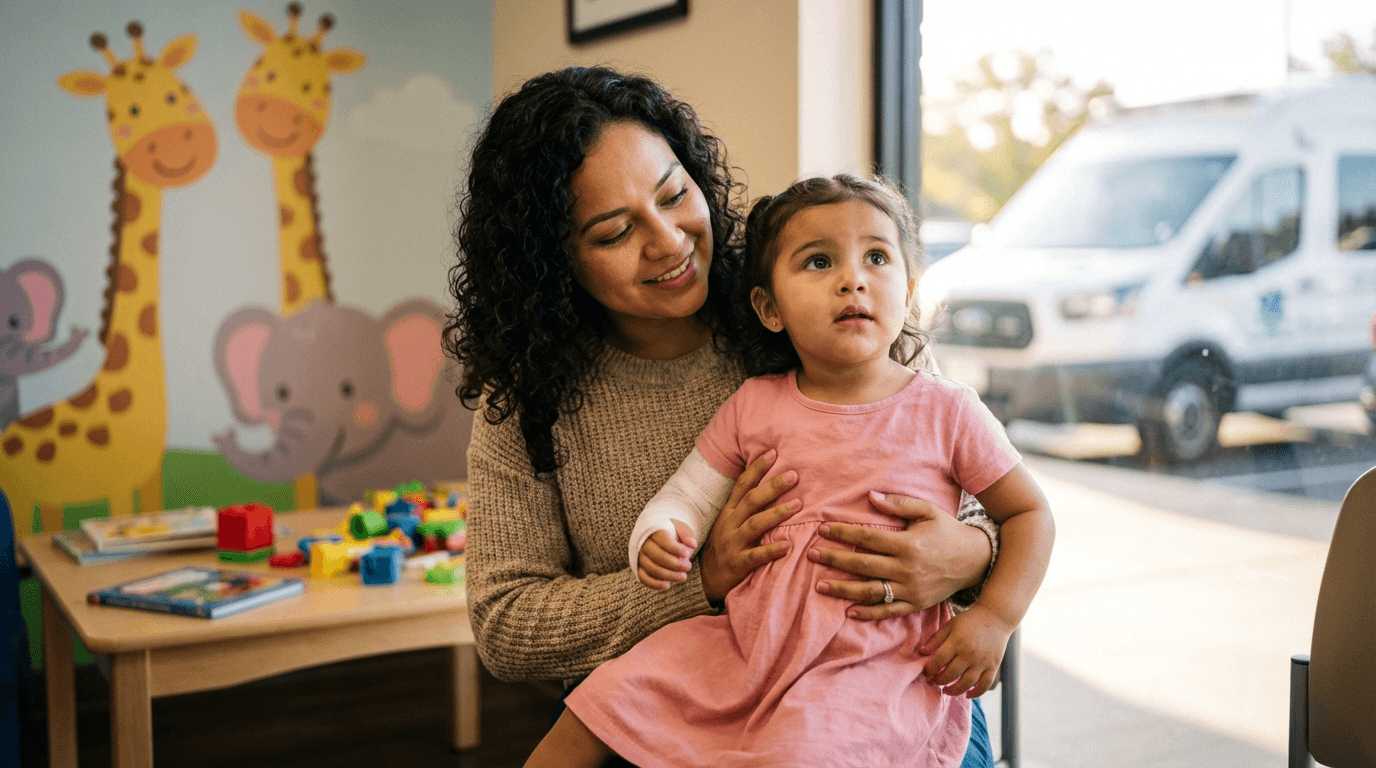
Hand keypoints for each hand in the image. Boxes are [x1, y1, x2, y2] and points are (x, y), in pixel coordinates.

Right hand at [637, 520, 696, 589]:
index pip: (663, 539)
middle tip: (688, 567)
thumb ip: (687, 534)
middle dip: (675, 564)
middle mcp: (644, 543)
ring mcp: (640, 556)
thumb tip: (692, 545)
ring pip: (651, 568)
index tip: (687, 554)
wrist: (658, 537)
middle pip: (657, 556)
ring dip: (669, 575)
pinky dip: (655, 584)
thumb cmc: (672, 532)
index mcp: (654, 531)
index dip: (675, 548)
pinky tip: (667, 585)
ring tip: (683, 577)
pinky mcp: (639, 567)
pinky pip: (643, 578)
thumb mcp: (680, 529)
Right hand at [699, 450, 800, 601]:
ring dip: (776, 513)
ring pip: (754, 525)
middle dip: (772, 486)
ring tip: (797, 504)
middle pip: (751, 501)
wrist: (707, 581)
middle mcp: (729, 525)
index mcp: (728, 512)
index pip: (742, 485)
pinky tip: (787, 545)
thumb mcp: (729, 523)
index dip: (757, 469)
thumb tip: (770, 484)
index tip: (773, 453)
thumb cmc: (725, 547)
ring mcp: (732, 544)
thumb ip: (746, 507)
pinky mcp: (737, 564)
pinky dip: (771, 550)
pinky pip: (755, 556)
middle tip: (793, 475)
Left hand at [809, 491, 991, 619]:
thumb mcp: (927, 512)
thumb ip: (899, 504)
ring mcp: (911, 590)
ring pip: (870, 592)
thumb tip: (870, 496)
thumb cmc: (948, 531)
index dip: (843, 533)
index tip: (823, 529)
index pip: (867, 538)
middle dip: (834, 560)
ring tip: (820, 586)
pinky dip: (868, 613)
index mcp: (908, 544)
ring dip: (843, 590)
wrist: (976, 560)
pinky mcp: (915, 604)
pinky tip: (848, 611)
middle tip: (812, 555)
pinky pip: (888, 611)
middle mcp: (907, 569)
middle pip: (862, 565)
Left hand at [917, 604, 1013, 697]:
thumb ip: (936, 639)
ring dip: (954, 690)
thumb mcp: (950, 625)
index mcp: (957, 641)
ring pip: (966, 683)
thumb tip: (921, 652)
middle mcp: (969, 653)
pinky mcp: (993, 666)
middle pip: (951, 674)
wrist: (996, 617)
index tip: (927, 672)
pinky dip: (976, 693)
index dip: (930, 669)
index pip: (939, 660)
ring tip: (946, 690)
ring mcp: (982, 661)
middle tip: (935, 681)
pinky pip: (985, 684)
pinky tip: (967, 694)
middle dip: (940, 681)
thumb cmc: (970, 621)